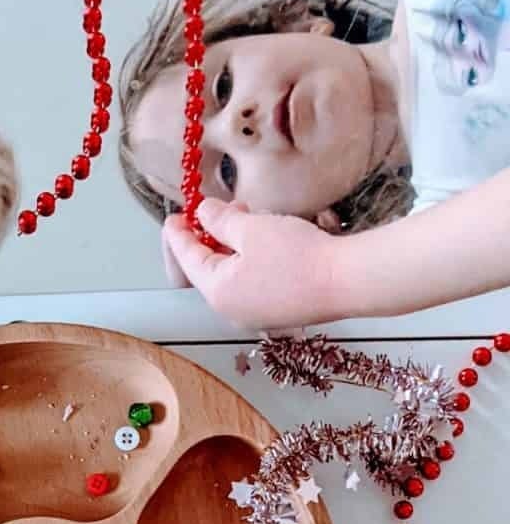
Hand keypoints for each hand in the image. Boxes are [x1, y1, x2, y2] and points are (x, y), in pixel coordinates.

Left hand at [163, 198, 343, 329]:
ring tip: (243, 213)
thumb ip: (220, 221)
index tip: (173, 216)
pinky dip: (246, 258)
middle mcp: (230, 309)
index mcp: (217, 291)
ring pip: (229, 273)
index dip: (177, 236)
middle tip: (214, 210)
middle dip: (206, 237)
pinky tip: (261, 236)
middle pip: (205, 270)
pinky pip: (249, 281)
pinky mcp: (275, 310)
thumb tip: (202, 214)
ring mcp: (253, 313)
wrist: (350, 282)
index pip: (187, 260)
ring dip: (229, 244)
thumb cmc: (299, 255)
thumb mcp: (252, 229)